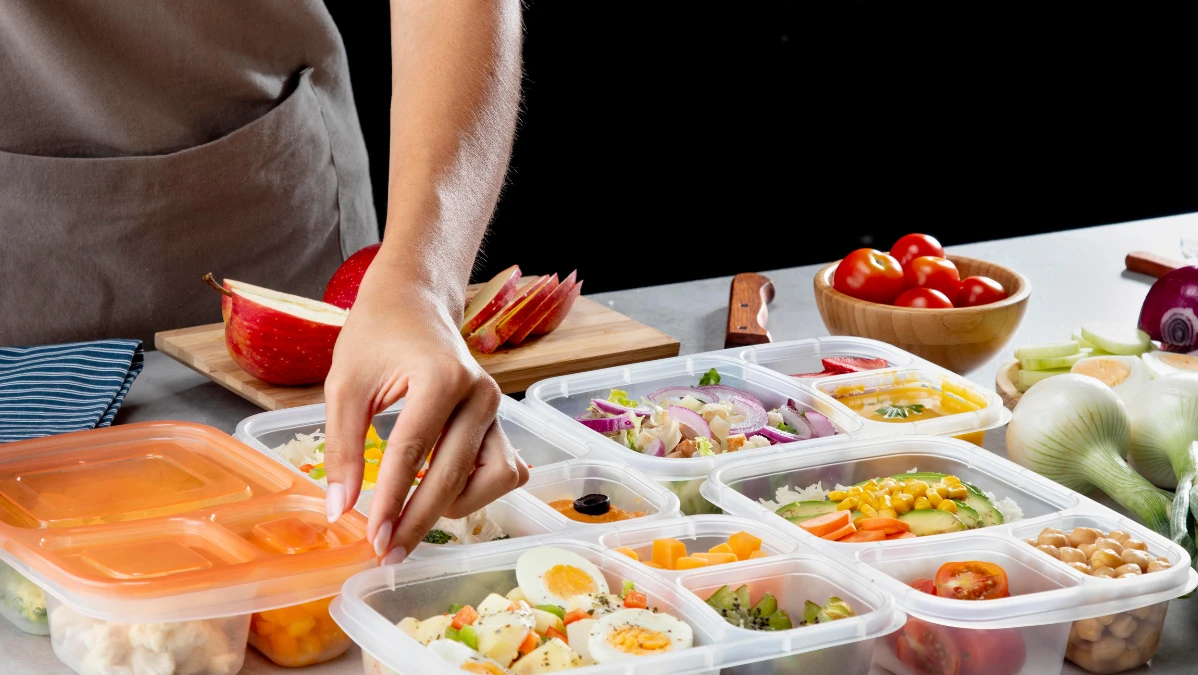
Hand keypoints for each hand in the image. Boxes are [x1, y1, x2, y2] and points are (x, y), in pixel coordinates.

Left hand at [321, 262, 527, 563]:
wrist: (414, 304)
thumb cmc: (377, 337)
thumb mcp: (344, 386)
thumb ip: (342, 449)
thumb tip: (340, 510)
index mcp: (441, 377)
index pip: (414, 452)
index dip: (391, 500)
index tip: (372, 538)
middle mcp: (480, 395)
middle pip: (453, 475)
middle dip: (418, 519)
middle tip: (386, 551)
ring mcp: (497, 410)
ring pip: (492, 479)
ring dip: (454, 505)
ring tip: (413, 513)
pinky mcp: (501, 423)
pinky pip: (503, 471)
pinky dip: (476, 490)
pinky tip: (441, 493)